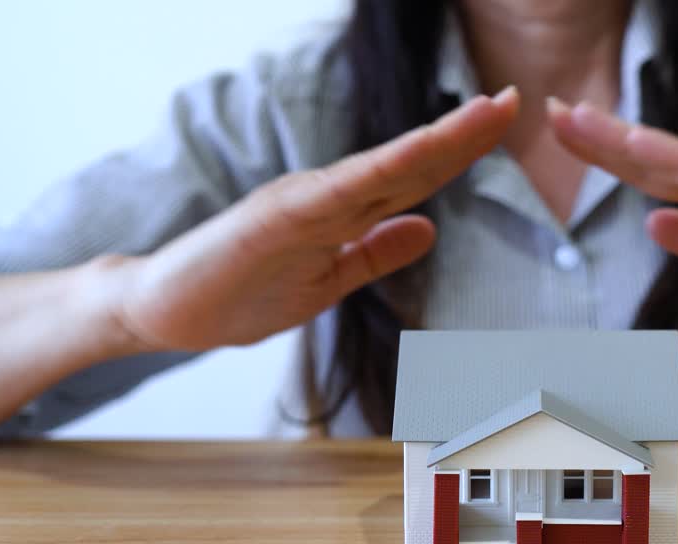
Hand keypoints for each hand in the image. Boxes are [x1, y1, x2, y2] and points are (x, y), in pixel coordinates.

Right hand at [105, 88, 519, 351]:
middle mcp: (327, 195)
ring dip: (437, 139)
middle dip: (466, 133)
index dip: (462, 151)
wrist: (162, 311)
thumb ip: (375, 254)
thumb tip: (429, 231)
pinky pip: (337, 194)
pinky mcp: (272, 218)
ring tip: (484, 112)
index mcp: (342, 211)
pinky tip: (419, 154)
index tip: (506, 123)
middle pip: (410, 162)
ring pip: (383, 167)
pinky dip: (380, 172)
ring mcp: (300, 203)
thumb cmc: (239, 294)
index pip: (415, 178)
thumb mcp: (328, 281)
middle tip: (515, 99)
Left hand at [546, 98, 677, 337]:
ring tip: (577, 120)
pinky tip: (639, 145)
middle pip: (660, 158)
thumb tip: (653, 222)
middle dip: (603, 137)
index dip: (612, 156)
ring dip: (627, 140)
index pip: (661, 174)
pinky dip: (677, 159)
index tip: (567, 136)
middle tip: (550, 111)